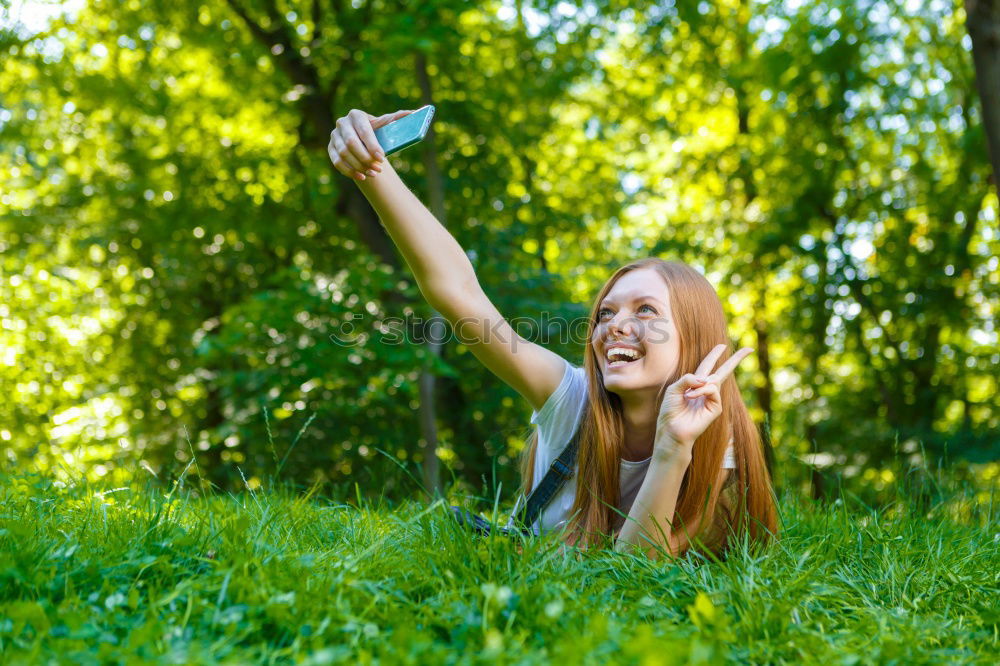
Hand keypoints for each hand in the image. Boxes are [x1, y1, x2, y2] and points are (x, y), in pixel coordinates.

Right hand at [328, 108, 413, 180]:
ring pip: (344, 154)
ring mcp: (334, 136)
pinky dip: (349, 171)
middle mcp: (342, 123)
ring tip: (373, 173)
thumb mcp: (386, 125)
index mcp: (356, 115)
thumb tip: (415, 113)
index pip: (363, 130)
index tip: (382, 157)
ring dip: (359, 166)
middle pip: (351, 143)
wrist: (363, 141)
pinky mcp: (330, 148)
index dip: (372, 145)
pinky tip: (362, 177)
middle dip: (365, 158)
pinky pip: (337, 162)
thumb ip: (398, 119)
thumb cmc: (377, 132)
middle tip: (379, 168)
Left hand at [654, 344, 753, 459]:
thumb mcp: (674, 389)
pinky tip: (691, 397)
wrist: (671, 428)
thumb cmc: (670, 410)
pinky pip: (712, 390)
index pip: (707, 366)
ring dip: (698, 386)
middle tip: (749, 349)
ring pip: (713, 380)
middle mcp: (705, 390)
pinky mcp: (716, 408)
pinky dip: (701, 391)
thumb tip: (705, 379)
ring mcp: (712, 399)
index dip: (714, 355)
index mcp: (695, 384)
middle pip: (723, 371)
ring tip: (686, 396)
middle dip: (735, 360)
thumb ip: (687, 378)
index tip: (722, 346)